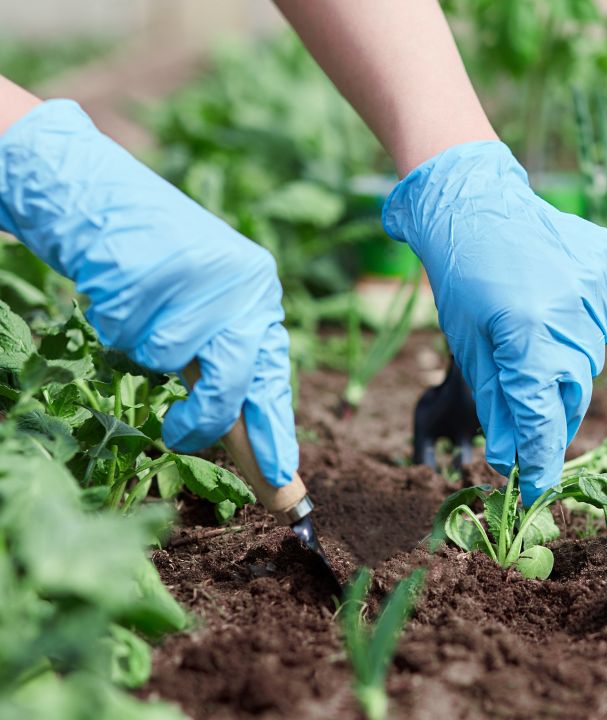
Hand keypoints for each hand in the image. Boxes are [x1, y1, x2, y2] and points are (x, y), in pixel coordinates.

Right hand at [0, 100, 297, 486]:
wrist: (102, 199)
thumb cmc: (156, 268)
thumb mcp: (206, 311)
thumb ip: (227, 364)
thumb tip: (245, 439)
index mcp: (262, 296)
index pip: (273, 377)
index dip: (274, 433)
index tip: (283, 483)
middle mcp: (246, 284)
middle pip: (233, 378)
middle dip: (204, 417)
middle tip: (178, 436)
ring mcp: (203, 275)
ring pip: (169, 356)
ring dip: (143, 348)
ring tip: (140, 308)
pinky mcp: (157, 267)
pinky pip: (130, 332)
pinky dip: (116, 322)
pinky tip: (119, 288)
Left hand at [383, 141, 606, 503]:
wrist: (475, 200)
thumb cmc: (461, 276)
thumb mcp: (469, 346)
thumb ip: (498, 402)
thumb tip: (512, 457)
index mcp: (525, 332)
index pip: (543, 416)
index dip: (540, 459)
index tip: (536, 487)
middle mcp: (568, 311)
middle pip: (574, 392)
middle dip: (552, 415)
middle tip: (534, 425)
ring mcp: (594, 286)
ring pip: (591, 358)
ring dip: (567, 367)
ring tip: (536, 343)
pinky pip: (605, 321)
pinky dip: (584, 329)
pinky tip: (556, 310)